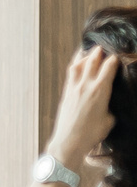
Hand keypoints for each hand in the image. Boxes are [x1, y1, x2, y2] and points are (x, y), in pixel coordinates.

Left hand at [48, 46, 119, 165]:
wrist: (69, 140)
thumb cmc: (92, 133)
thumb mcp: (109, 119)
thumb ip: (110, 106)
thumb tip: (109, 102)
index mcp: (100, 90)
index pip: (108, 67)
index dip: (115, 59)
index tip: (119, 54)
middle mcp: (86, 85)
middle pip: (92, 61)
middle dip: (99, 52)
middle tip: (105, 46)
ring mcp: (74, 87)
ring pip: (78, 65)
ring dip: (85, 55)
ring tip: (90, 49)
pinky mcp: (66, 92)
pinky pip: (70, 73)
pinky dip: (75, 65)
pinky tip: (77, 63)